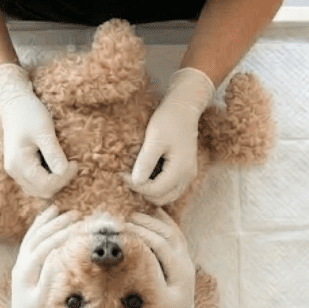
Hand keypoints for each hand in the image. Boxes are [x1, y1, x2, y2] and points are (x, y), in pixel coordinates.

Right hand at [0, 63, 76, 197]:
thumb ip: (54, 154)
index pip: (46, 184)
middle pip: (42, 191)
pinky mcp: (20, 168)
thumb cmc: (29, 113)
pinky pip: (36, 182)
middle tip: (72, 165)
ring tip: (65, 166)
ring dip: (55, 182)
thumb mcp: (44, 132)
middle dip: (60, 182)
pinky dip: (48, 179)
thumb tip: (65, 173)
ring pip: (38, 190)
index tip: (75, 163)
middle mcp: (14, 171)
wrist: (14, 104)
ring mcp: (16, 171)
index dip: (64, 178)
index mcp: (18, 164)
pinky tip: (56, 166)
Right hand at [128, 210, 217, 307]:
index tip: (121, 228)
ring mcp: (185, 261)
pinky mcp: (181, 263)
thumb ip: (149, 274)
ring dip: (155, 220)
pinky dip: (164, 225)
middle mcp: (185, 261)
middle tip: (123, 217)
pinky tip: (152, 218)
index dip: (140, 232)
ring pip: (173, 231)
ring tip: (134, 214)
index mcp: (180, 270)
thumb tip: (138, 252)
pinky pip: (175, 237)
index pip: (159, 242)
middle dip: (145, 222)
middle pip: (167, 232)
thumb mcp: (156, 300)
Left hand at [129, 68, 214, 204]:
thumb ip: (145, 162)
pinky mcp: (184, 171)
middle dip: (143, 192)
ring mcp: (187, 175)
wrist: (183, 108)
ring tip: (135, 177)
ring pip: (166, 195)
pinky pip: (169, 187)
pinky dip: (157, 186)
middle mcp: (187, 177)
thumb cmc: (169, 120)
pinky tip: (145, 173)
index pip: (155, 191)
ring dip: (150, 191)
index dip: (136, 186)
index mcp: (181, 170)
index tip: (121, 175)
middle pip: (162, 198)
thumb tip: (135, 182)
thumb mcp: (154, 139)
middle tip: (127, 178)